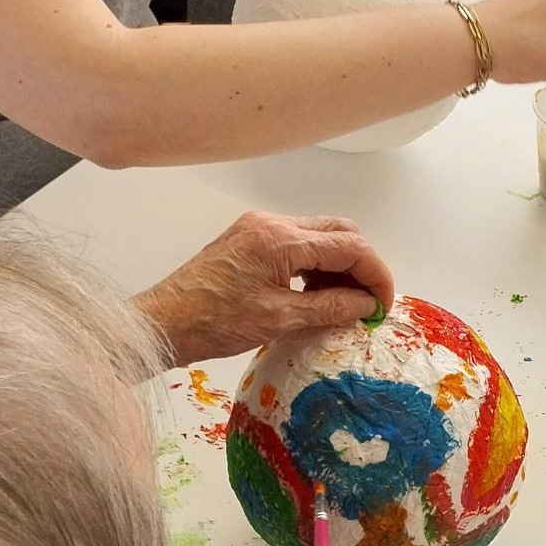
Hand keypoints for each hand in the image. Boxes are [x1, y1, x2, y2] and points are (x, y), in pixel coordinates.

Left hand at [133, 213, 394, 366]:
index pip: (350, 246)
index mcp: (280, 239)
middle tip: (366, 303)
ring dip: (340, 266)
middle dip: (362, 265)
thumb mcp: (281, 320)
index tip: (382, 306)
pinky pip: (299, 243)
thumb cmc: (215, 323)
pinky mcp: (250, 238)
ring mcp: (259, 227)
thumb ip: (331, 308)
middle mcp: (272, 223)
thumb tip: (368, 305)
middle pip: (341, 231)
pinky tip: (315, 294)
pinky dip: (317, 266)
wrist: (163, 321)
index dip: (376, 275)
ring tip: (341, 303)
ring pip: (321, 235)